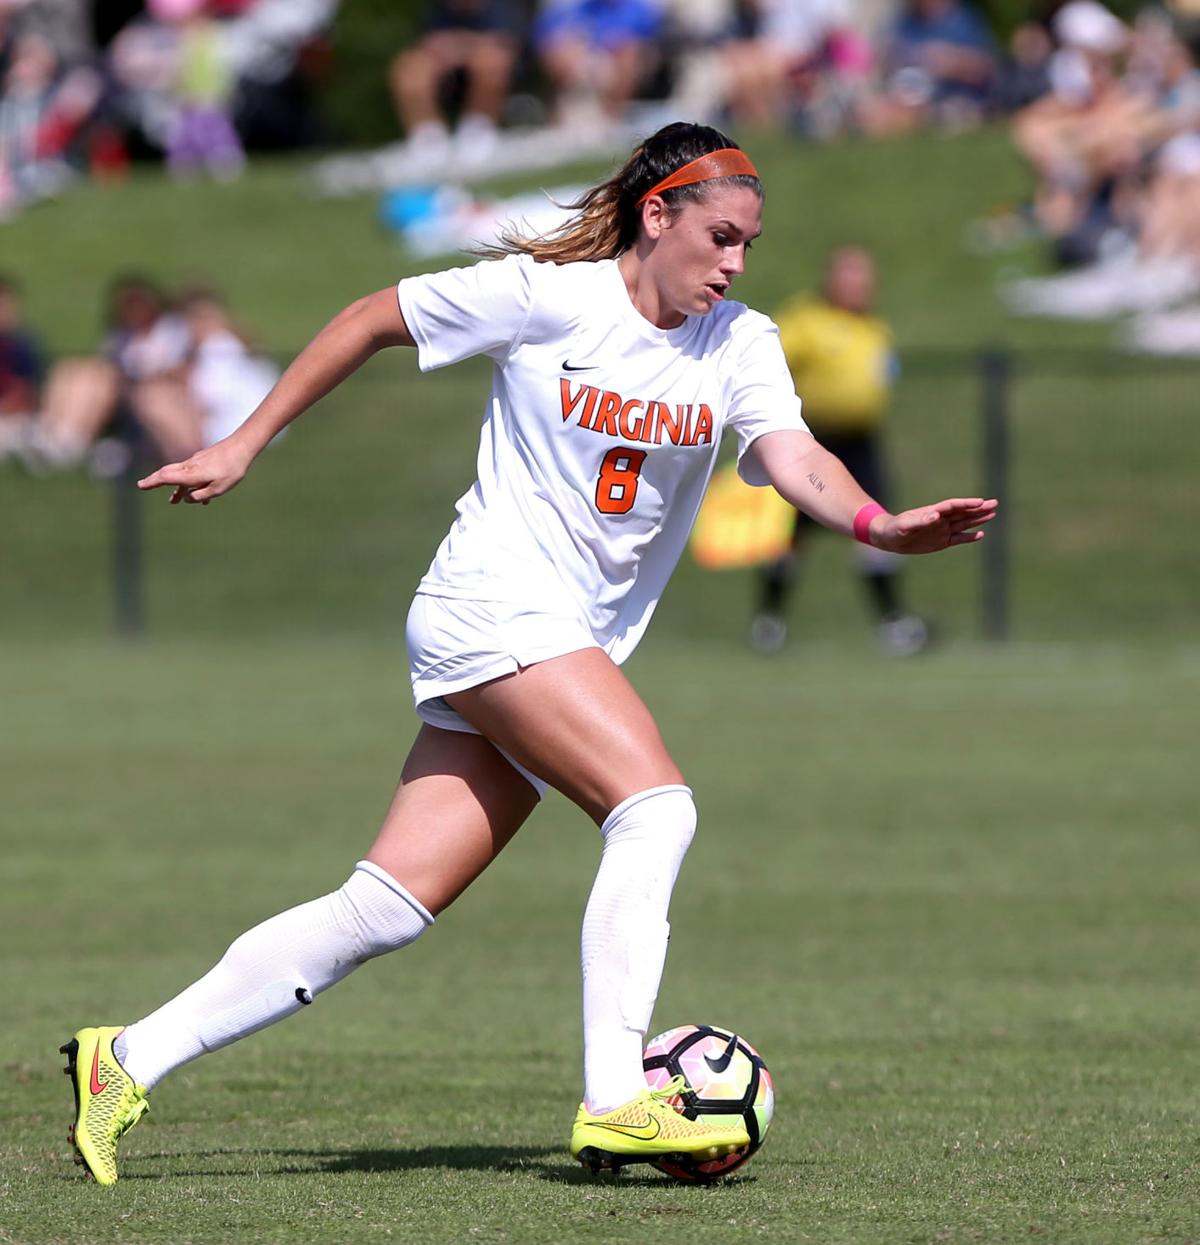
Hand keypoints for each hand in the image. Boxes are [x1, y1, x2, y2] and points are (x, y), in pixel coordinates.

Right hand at [137, 437, 254, 504]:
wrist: (242, 447)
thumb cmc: (232, 469)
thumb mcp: (219, 489)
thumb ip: (201, 496)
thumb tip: (186, 499)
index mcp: (191, 474)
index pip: (166, 477)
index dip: (152, 482)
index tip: (140, 486)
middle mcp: (190, 466)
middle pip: (167, 473)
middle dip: (155, 480)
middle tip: (143, 485)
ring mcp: (196, 462)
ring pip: (181, 474)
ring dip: (176, 487)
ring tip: (174, 501)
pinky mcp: (204, 460)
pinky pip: (193, 473)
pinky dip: (190, 483)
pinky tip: (200, 493)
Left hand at [870, 497, 997, 553]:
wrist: (889, 538)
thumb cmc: (895, 529)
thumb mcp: (905, 525)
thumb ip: (920, 521)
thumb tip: (935, 516)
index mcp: (933, 512)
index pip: (953, 506)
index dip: (966, 504)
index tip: (980, 502)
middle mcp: (941, 519)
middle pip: (963, 512)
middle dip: (978, 508)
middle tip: (995, 503)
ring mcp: (942, 530)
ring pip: (964, 523)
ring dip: (978, 519)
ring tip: (993, 514)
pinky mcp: (942, 541)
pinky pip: (958, 538)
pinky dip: (969, 537)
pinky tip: (981, 534)